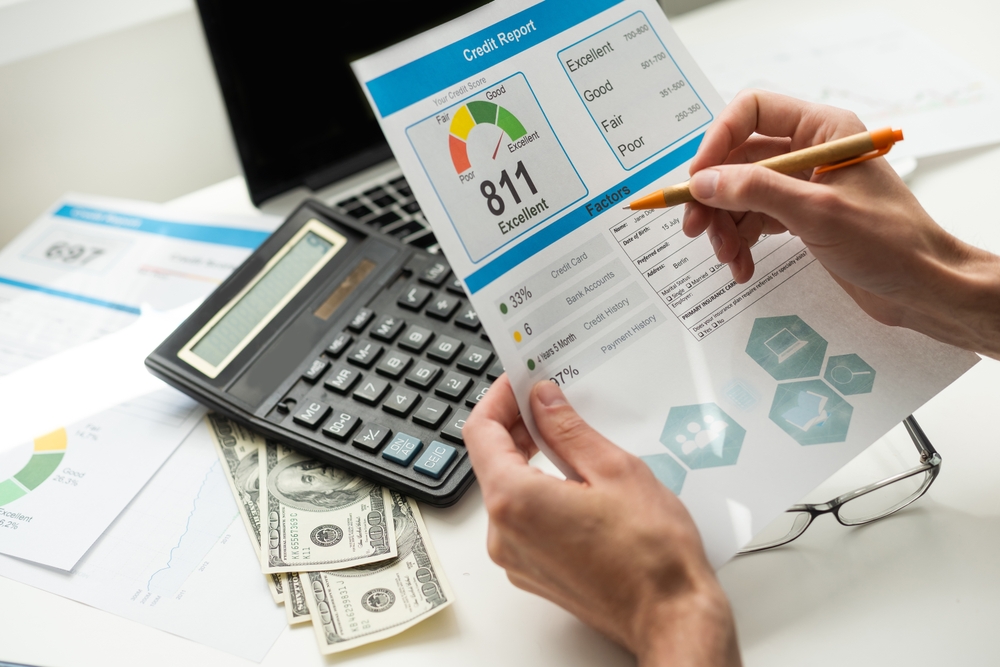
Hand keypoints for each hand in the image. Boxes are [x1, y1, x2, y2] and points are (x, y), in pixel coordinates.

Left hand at [464, 375, 740, 666]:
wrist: (671, 616)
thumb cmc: (651, 553)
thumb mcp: (613, 468)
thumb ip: (567, 428)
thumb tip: (542, 400)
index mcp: (514, 501)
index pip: (481, 431)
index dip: (499, 398)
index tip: (519, 382)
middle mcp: (503, 534)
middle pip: (490, 461)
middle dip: (516, 426)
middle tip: (549, 401)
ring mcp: (515, 558)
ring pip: (507, 490)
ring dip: (528, 458)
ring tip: (568, 437)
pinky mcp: (532, 571)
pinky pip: (521, 519)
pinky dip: (537, 490)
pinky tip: (573, 478)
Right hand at [683, 90, 999, 357]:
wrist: (922, 287)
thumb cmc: (889, 243)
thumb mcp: (818, 213)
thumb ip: (757, 191)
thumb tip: (704, 182)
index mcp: (822, 130)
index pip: (752, 112)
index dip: (718, 141)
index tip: (697, 180)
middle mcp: (810, 151)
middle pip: (739, 160)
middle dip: (714, 196)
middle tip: (695, 229)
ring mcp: (804, 186)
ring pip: (741, 194)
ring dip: (726, 227)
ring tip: (729, 258)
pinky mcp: (801, 217)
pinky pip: (755, 221)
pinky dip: (742, 243)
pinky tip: (743, 267)